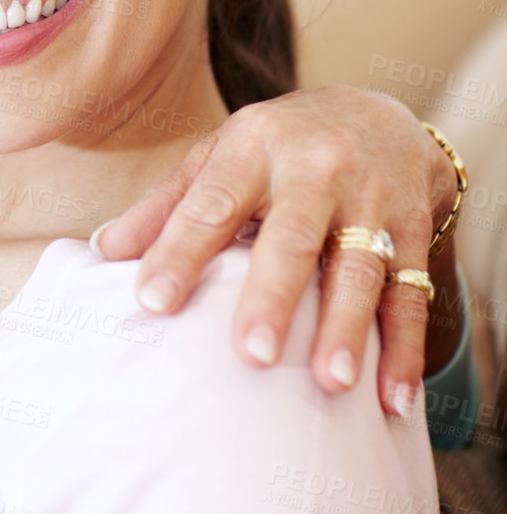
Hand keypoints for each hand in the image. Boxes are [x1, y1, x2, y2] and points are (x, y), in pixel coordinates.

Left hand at [94, 87, 459, 416]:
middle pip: (292, 236)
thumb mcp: (219, 158)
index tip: (150, 302)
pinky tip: (393, 399)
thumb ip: (166, 205)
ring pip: (359, 268)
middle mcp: (315, 169)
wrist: (378, 114)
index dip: (179, 251)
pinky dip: (405, 349)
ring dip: (347, 328)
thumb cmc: (275, 148)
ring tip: (331, 383)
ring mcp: (371, 199)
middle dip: (273, 296)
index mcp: (253, 148)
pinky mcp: (413, 230)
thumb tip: (101, 250)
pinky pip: (412, 294)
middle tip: (253, 355)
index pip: (210, 204)